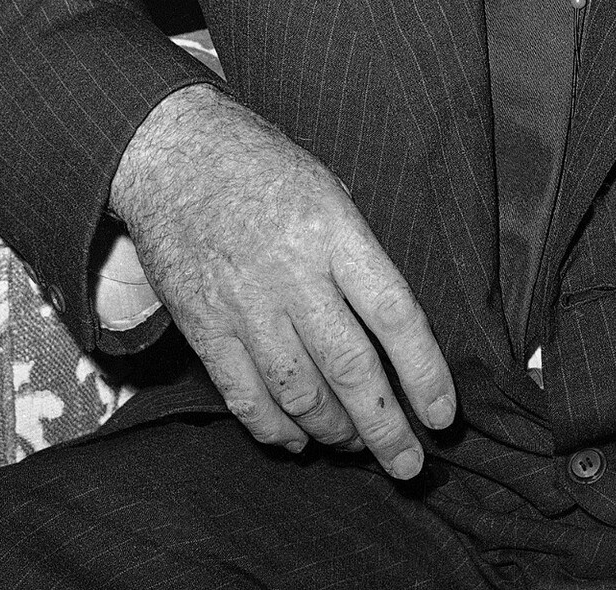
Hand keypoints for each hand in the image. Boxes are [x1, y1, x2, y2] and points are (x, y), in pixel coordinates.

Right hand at [108, 84, 455, 478]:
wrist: (172, 151)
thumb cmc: (261, 165)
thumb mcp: (326, 186)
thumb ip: (354, 253)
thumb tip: (388, 326)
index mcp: (332, 230)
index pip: (393, 313)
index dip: (425, 372)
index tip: (443, 414)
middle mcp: (291, 272)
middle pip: (350, 367)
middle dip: (386, 427)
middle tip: (410, 464)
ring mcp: (244, 304)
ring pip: (299, 393)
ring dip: (334, 431)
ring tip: (357, 445)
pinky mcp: (203, 326)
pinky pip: (244, 397)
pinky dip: (274, 429)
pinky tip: (297, 439)